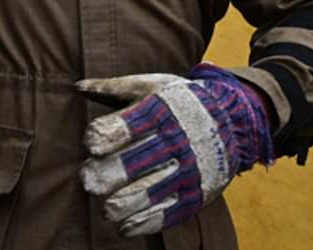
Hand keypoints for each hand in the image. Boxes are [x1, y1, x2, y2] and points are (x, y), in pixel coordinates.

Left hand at [75, 64, 272, 237]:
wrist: (235, 118)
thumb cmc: (181, 101)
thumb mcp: (152, 86)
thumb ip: (113, 88)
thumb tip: (77, 87)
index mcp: (159, 112)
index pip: (126, 126)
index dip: (103, 137)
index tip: (91, 145)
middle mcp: (174, 141)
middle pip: (132, 163)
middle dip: (105, 176)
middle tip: (88, 181)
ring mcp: (188, 169)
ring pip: (148, 193)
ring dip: (121, 205)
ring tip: (107, 208)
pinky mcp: (197, 193)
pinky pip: (167, 214)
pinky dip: (142, 223)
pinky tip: (124, 226)